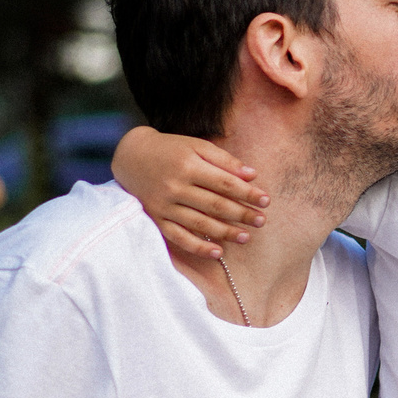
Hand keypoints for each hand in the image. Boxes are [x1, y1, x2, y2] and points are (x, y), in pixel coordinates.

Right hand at [113, 126, 267, 260]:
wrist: (131, 156)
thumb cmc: (171, 150)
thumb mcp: (196, 146)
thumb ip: (224, 160)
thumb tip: (253, 175)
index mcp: (188, 165)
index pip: (224, 183)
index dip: (247, 193)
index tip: (266, 200)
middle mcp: (175, 186)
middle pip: (215, 204)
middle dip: (241, 214)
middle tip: (261, 220)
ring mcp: (164, 205)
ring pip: (199, 223)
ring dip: (225, 232)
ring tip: (246, 237)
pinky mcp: (156, 219)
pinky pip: (179, 237)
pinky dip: (198, 247)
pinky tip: (217, 252)